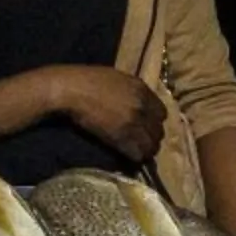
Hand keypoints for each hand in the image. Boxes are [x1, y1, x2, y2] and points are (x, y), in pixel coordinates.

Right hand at [46, 65, 165, 161]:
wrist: (72, 89)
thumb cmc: (89, 80)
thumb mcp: (118, 78)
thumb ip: (133, 92)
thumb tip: (139, 104)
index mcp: (143, 90)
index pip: (162, 114)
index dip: (155, 122)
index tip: (147, 127)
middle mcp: (142, 106)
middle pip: (159, 131)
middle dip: (152, 138)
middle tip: (142, 142)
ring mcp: (133, 122)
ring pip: (150, 145)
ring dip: (145, 150)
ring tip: (136, 151)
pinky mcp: (121, 137)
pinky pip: (137, 153)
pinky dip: (134, 157)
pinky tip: (128, 156)